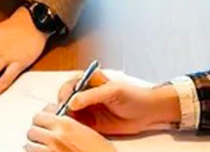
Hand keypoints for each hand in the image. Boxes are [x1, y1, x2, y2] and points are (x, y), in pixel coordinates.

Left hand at [25, 112, 116, 151]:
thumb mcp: (87, 132)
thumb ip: (68, 124)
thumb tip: (54, 121)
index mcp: (65, 125)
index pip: (39, 116)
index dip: (41, 120)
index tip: (43, 123)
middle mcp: (55, 138)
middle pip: (32, 131)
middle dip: (37, 134)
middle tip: (42, 138)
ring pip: (29, 145)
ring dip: (35, 147)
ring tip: (44, 149)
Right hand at [54, 69, 179, 135]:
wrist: (147, 112)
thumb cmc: (133, 96)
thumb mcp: (113, 92)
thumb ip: (92, 95)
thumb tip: (73, 101)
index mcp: (89, 81)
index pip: (69, 85)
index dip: (64, 94)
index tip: (64, 103)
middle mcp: (86, 94)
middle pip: (65, 100)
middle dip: (62, 107)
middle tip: (64, 115)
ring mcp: (87, 109)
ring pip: (69, 113)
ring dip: (66, 118)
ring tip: (69, 123)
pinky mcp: (91, 123)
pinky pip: (77, 125)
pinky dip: (73, 127)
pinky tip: (76, 129)